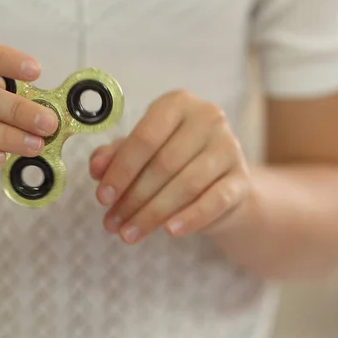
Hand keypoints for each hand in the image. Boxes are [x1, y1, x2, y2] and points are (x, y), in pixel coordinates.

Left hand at [89, 90, 249, 243]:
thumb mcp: (142, 153)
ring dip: (153, 214)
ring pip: (186, 185)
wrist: (219, 182)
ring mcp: (229, 148)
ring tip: (129, 234)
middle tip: (111, 224)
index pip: (145, 137)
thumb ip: (116, 155)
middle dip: (133, 199)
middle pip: (164, 164)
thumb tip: (96, 168)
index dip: (120, 170)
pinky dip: (190, 218)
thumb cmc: (173, 161)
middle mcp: (208, 119)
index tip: (102, 198)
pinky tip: (169, 232)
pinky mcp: (242, 178)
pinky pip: (215, 201)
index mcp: (178, 104)